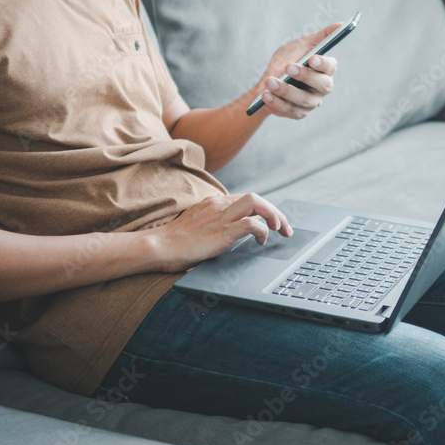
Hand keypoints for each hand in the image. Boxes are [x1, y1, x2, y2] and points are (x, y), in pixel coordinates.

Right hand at [146, 193, 292, 272]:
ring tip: (279, 230)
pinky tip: (261, 241)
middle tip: (285, 229)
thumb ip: (213, 222)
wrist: (158, 246)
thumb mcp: (198, 225)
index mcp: (214, 203)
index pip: (247, 199)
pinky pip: (251, 224)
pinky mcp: (222, 231)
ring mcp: (221, 217)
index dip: (264, 210)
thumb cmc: (174, 242)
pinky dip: (262, 231)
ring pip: (257, 203)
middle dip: (276, 212)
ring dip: (274, 216)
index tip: (273, 223)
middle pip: (256, 198)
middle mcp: (219, 205)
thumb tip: (229, 232)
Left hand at [256, 23, 341, 119]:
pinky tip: (266, 95)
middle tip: (288, 67)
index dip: (323, 64)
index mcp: (325, 70)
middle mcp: (322, 88)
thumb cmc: (286, 61)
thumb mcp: (299, 46)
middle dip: (305, 76)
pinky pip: (290, 110)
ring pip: (304, 100)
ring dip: (286, 90)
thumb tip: (339, 24)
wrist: (266, 82)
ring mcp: (311, 102)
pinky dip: (276, 102)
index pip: (331, 67)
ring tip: (269, 82)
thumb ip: (318, 37)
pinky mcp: (298, 113)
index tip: (311, 58)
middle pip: (322, 85)